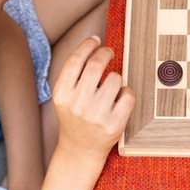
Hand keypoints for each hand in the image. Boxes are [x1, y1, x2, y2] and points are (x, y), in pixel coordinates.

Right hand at [50, 36, 134, 160]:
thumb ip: (74, 73)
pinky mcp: (114, 125)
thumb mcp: (64, 96)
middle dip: (105, 53)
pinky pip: (128, 95)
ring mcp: (96, 116)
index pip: (75, 61)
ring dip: (116, 77)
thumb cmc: (75, 116)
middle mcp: (78, 105)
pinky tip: (119, 99)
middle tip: (108, 52)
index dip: (87, 45)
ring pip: (115, 78)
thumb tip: (94, 41)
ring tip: (111, 86)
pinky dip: (126, 92)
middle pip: (95, 65)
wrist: (80, 150)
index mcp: (61, 95)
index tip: (96, 40)